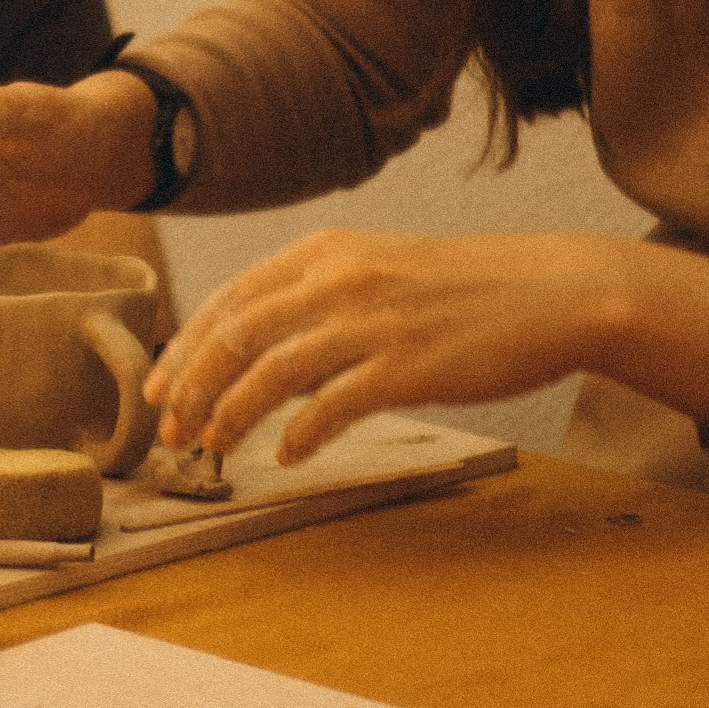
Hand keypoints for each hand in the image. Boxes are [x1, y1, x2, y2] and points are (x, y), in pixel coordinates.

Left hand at [145, 227, 708, 466]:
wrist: (549, 291)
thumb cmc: (461, 288)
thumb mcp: (376, 268)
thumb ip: (317, 297)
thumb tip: (259, 347)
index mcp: (322, 252)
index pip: (228, 299)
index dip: (184, 348)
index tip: (158, 388)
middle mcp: (336, 279)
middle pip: (236, 335)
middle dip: (191, 387)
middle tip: (170, 430)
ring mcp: (371, 322)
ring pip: (271, 372)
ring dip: (231, 414)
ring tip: (212, 445)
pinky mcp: (407, 366)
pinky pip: (333, 406)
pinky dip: (301, 433)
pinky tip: (288, 455)